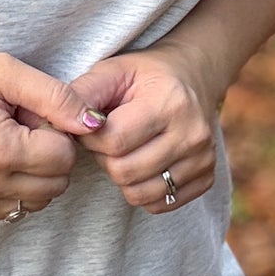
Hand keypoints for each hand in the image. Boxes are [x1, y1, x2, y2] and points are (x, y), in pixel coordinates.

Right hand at [0, 42, 106, 221]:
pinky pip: (8, 209)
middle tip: (18, 124)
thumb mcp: (3, 70)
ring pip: (35, 202)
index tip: (29, 111)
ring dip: (31, 174)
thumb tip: (96, 123)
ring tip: (3, 139)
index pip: (64, 156)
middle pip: (55, 184)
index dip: (55, 129)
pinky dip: (11, 187)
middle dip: (48, 154)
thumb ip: (55, 97)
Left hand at [67, 43, 217, 214]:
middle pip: (124, 171)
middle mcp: (192, 133)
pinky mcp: (206, 178)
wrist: (192, 77)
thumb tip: (68, 127)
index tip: (93, 125)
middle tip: (108, 139)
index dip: (91, 138)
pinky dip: (142, 189)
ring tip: (124, 150)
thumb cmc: (144, 76)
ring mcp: (203, 159)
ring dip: (121, 176)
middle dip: (105, 158)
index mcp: (170, 102)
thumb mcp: (111, 71)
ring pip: (139, 193)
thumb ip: (82, 95)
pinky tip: (142, 163)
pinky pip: (158, 204)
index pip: (114, 142)